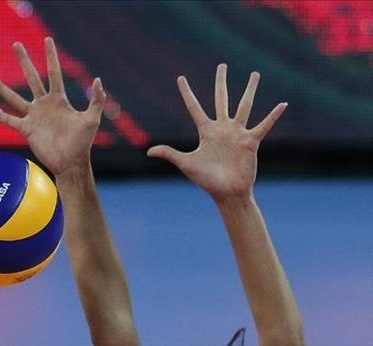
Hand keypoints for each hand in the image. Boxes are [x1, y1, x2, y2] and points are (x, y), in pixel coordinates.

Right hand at [0, 37, 105, 175]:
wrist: (70, 163)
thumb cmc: (82, 143)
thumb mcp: (91, 120)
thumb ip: (96, 100)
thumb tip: (97, 80)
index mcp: (59, 100)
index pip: (54, 72)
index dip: (51, 56)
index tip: (47, 40)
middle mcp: (43, 104)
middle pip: (31, 77)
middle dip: (24, 61)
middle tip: (16, 44)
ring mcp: (33, 116)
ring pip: (14, 97)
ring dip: (1, 86)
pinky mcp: (26, 130)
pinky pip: (8, 120)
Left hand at [147, 64, 286, 202]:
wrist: (227, 193)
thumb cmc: (206, 180)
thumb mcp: (187, 164)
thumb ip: (170, 154)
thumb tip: (149, 151)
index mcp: (206, 132)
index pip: (194, 108)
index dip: (187, 93)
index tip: (180, 78)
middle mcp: (222, 129)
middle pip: (221, 99)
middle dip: (221, 83)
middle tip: (222, 65)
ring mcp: (237, 133)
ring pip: (244, 106)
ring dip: (249, 90)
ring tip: (255, 74)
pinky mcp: (250, 142)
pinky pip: (263, 126)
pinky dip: (273, 116)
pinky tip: (283, 104)